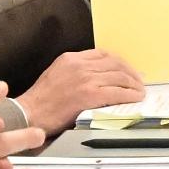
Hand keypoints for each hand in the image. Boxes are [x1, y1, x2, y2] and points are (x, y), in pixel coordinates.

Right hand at [19, 49, 144, 130]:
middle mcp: (80, 66)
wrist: (28, 114)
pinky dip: (130, 95)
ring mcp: (85, 80)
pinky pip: (118, 92)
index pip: (103, 54)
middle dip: (131, 73)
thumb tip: (97, 76)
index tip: (127, 70)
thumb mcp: (56, 74)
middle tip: (139, 81)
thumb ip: (75, 70)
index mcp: (71, 58)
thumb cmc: (40, 100)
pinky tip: (135, 99)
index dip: (119, 62)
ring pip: (119, 77)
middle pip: (115, 64)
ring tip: (139, 91)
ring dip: (134, 85)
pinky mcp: (90, 95)